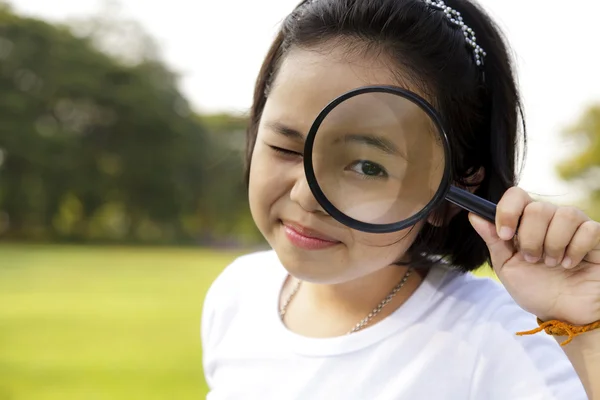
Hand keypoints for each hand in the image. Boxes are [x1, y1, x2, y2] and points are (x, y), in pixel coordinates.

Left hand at [469, 187, 599, 324]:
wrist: (565, 315)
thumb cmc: (536, 290)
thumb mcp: (507, 267)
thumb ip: (493, 241)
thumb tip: (474, 215)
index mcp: (525, 222)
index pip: (516, 195)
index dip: (508, 211)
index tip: (505, 235)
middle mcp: (550, 218)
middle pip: (537, 208)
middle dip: (531, 239)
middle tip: (533, 260)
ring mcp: (574, 225)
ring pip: (564, 214)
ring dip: (553, 245)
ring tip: (552, 264)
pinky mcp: (596, 236)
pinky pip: (588, 229)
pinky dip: (576, 250)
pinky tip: (571, 264)